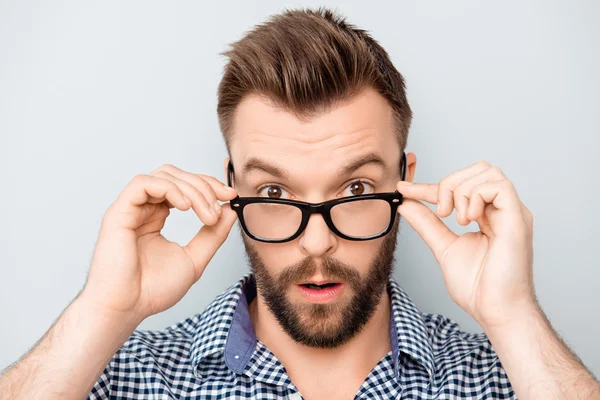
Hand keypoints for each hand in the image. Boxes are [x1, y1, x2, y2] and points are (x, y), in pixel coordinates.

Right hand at [81, 164, 238, 321]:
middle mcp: (143, 209)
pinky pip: (143, 184)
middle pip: (176, 175)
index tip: (230, 196)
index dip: (208, 186)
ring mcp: (130, 209)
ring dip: (192, 188)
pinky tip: (185, 206)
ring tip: (205, 212)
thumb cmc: (152, 289)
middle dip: (204, 185)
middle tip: (221, 202)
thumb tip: (230, 211)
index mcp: (156, 216)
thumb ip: (212, 235)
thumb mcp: (194, 258)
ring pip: (163, 176)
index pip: (183, 186)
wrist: (127, 308)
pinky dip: (169, 188)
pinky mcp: (118, 212)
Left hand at [395, 161, 535, 327]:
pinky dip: (475, 196)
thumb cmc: (477, 287)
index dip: (428, 186)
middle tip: (440, 212)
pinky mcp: (518, 218)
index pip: (458, 188)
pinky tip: (468, 220)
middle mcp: (502, 210)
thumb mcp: (443, 247)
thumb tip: (406, 203)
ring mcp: (512, 213)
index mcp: (487, 216)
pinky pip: (499, 185)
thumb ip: (427, 224)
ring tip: (456, 219)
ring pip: (487, 172)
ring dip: (461, 190)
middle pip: (477, 169)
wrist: (494, 310)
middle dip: (449, 183)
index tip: (404, 189)